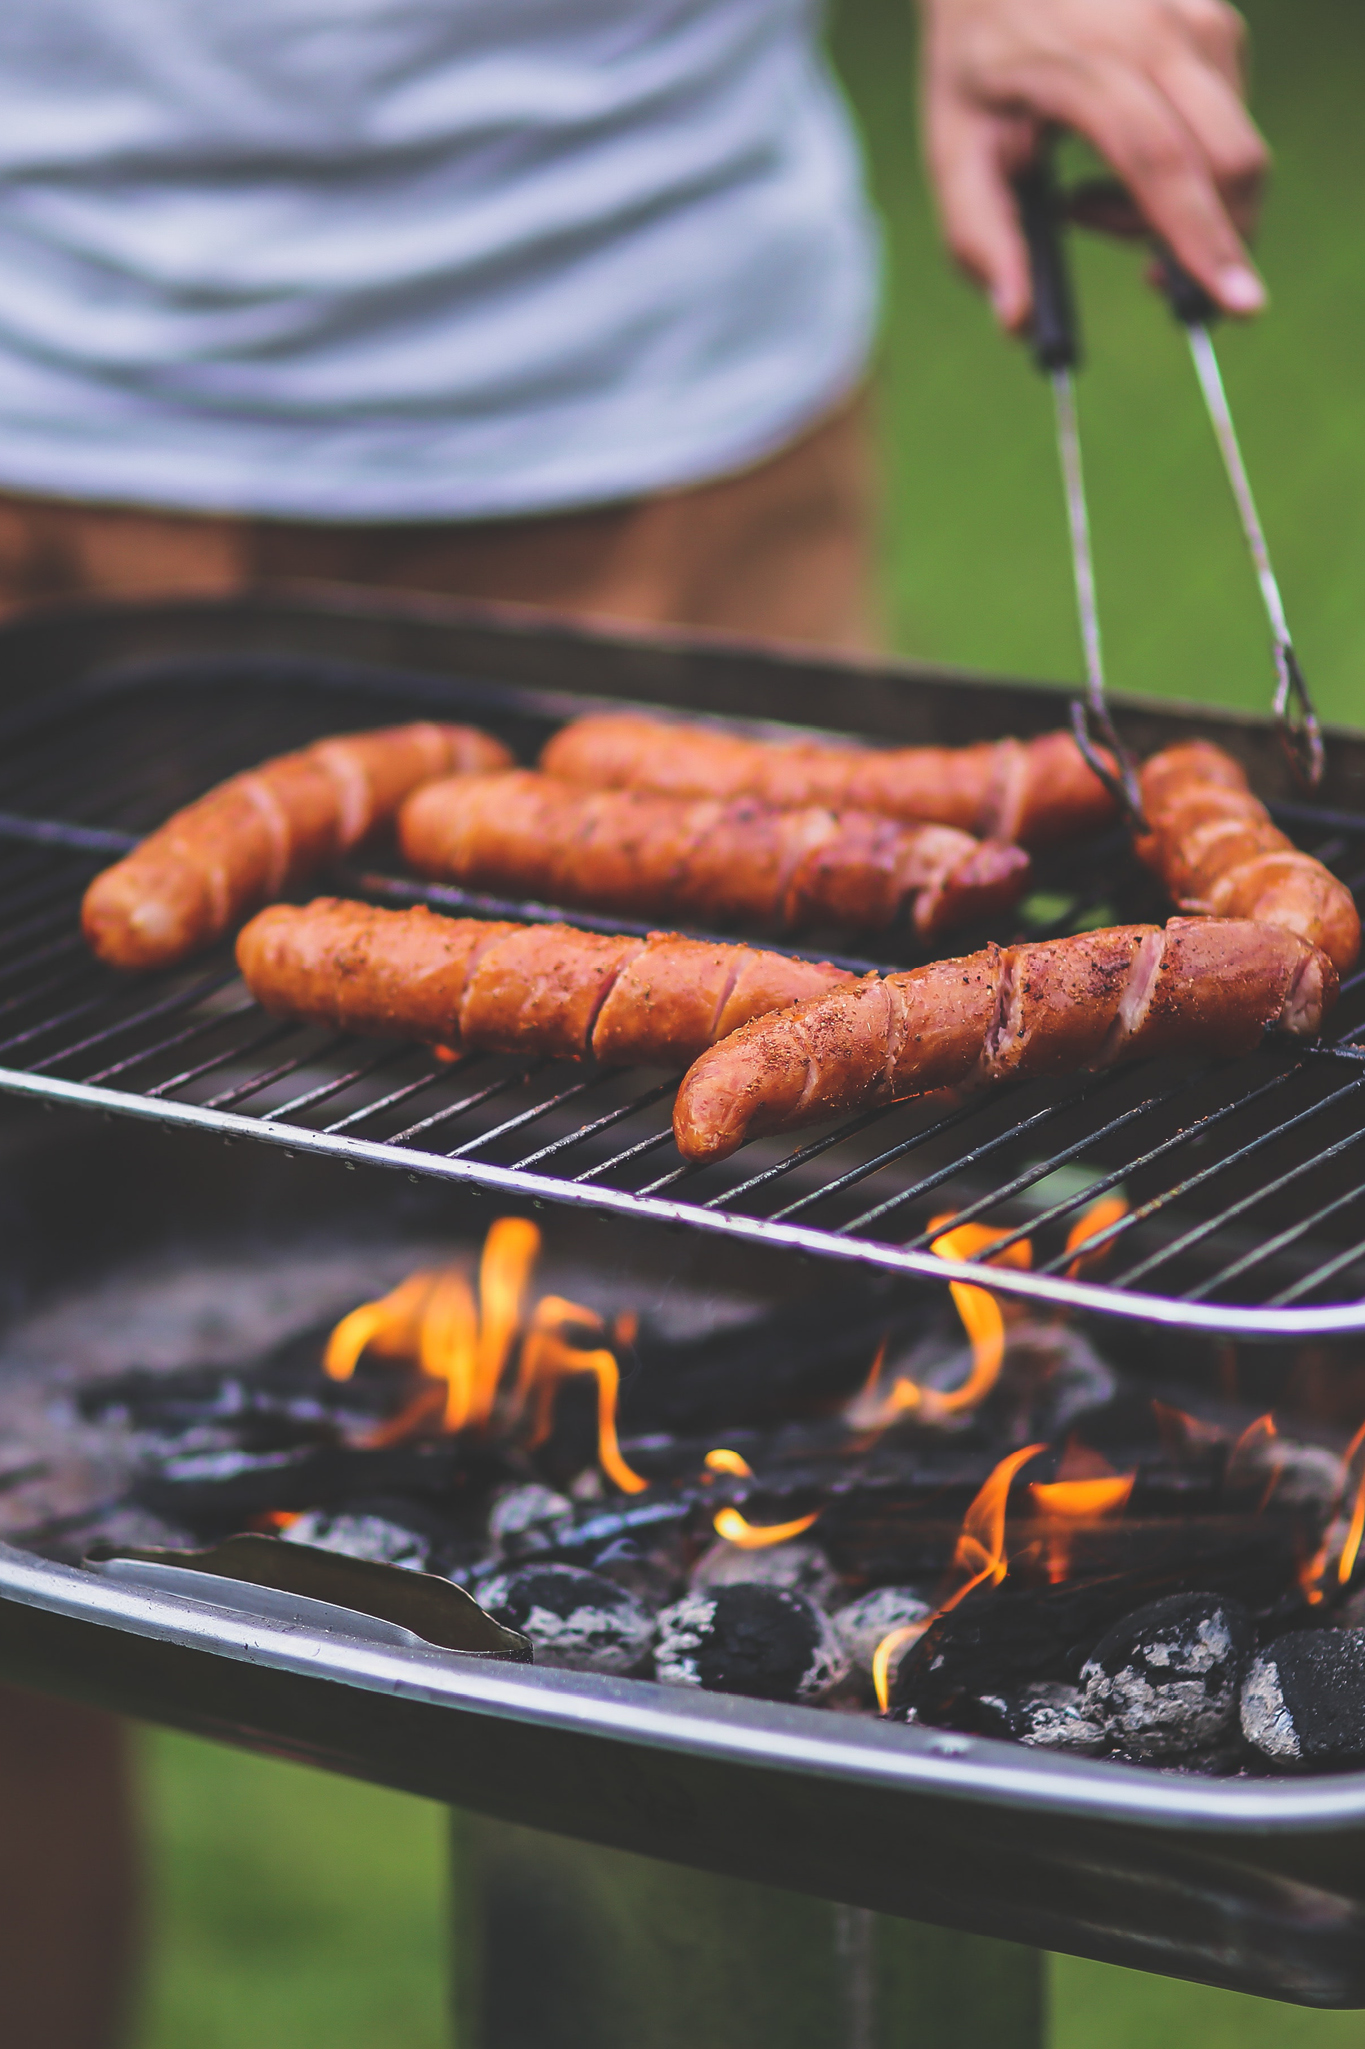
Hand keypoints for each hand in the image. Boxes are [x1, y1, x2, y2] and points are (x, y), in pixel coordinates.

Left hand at [919, 0, 1268, 328]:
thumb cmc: (973, 66)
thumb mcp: (953, 150)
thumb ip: (979, 237)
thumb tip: (1018, 322)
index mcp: (1085, 65)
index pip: (1161, 161)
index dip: (1201, 238)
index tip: (1238, 305)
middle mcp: (1157, 33)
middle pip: (1230, 162)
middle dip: (1213, 244)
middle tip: (1145, 277)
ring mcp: (1196, 21)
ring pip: (1234, 154)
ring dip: (1182, 210)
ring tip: (1090, 200)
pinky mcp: (1217, 25)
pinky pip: (1230, 128)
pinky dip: (1190, 173)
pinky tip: (1125, 161)